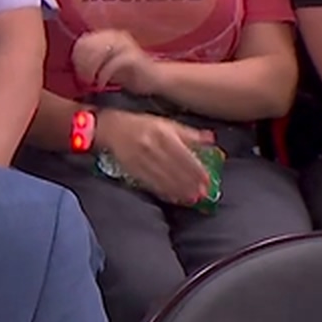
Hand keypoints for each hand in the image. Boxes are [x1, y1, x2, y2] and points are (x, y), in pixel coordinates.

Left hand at [72, 30, 159, 95]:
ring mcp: (125, 44)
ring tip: (90, 82)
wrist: (156, 79)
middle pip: (87, 46)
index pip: (82, 42)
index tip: (75, 73)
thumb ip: (89, 62)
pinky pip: (111, 64)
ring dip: (90, 70)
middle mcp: (116, 36)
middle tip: (83, 80)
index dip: (75, 58)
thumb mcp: (104, 66)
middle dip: (81, 65)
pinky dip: (102, 76)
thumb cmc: (127, 74)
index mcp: (107, 36)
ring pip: (97, 53)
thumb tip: (65, 68)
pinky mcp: (133, 57)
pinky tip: (101, 85)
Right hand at [96, 110, 214, 205]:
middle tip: (202, 194)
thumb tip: (211, 139)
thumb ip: (188, 133)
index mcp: (163, 134)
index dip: (196, 169)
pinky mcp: (132, 169)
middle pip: (174, 168)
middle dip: (189, 183)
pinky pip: (149, 182)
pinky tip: (171, 197)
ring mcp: (141, 160)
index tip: (207, 179)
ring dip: (178, 189)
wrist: (110, 128)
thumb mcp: (165, 123)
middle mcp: (153, 148)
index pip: (183, 155)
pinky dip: (162, 191)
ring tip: (190, 199)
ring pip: (163, 177)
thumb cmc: (140, 125)